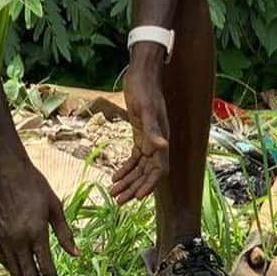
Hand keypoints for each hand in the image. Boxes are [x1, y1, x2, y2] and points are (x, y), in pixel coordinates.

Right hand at [0, 157, 77, 275]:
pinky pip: (4, 262)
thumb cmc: (35, 185)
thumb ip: (65, 233)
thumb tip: (78, 255)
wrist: (6, 171)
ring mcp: (4, 239)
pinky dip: (14, 273)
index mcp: (36, 232)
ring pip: (15, 272)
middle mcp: (18, 240)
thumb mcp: (55, 207)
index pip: (47, 269)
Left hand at [112, 50, 169, 204]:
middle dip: (134, 188)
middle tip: (119, 201)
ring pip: (140, 168)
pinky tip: (115, 176)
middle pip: (147, 173)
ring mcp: (149, 140)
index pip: (159, 170)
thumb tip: (162, 146)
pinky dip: (126, 168)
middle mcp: (157, 143)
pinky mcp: (141, 135)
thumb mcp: (145, 109)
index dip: (149, 184)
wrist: (142, 74)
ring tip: (114, 193)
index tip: (137, 197)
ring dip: (128, 181)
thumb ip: (153, 130)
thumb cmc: (144, 90)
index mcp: (161, 140)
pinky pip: (135, 158)